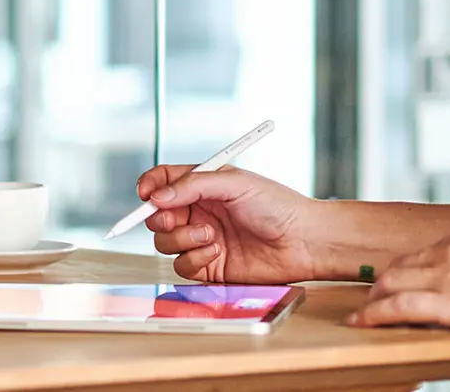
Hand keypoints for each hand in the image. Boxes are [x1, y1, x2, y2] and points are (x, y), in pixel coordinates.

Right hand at [137, 164, 327, 282]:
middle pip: (155, 216)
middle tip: (176, 217)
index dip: (148, 187)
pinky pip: (182, 266)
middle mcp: (198, 213)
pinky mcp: (208, 267)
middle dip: (160, 217)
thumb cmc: (278, 206)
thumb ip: (192, 185)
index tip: (145, 194)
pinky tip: (215, 252)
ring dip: (181, 238)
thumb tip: (156, 198)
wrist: (305, 242)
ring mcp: (201, 241)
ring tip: (209, 235)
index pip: (162, 182)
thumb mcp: (234, 182)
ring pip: (164, 242)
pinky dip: (193, 258)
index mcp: (202, 187)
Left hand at [350, 222, 449, 340]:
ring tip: (365, 312)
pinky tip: (362, 321)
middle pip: (401, 265)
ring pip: (392, 284)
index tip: (399, 278)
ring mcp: (446, 274)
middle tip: (374, 296)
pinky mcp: (447, 302)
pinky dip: (374, 314)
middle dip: (384, 282)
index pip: (423, 251)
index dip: (407, 268)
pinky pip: (398, 307)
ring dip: (374, 299)